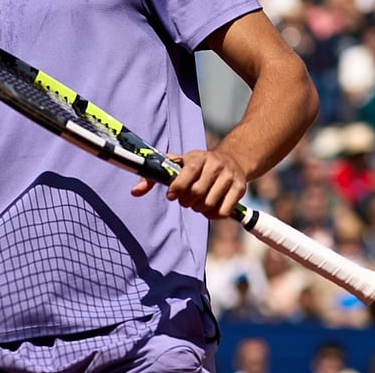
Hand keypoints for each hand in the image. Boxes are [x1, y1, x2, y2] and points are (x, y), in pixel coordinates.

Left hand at [131, 149, 247, 218]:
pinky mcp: (240, 188)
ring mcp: (229, 176)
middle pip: (197, 193)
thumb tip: (134, 192)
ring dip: (200, 209)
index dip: (177, 188)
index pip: (186, 173)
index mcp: (197, 157)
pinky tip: (210, 209)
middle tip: (186, 201)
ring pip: (209, 204)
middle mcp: (215, 164)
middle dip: (187, 202)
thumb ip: (154, 177)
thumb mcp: (178, 165)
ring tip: (198, 203)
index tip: (172, 196)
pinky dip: (213, 215)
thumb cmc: (197, 166)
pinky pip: (224, 211)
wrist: (232, 159)